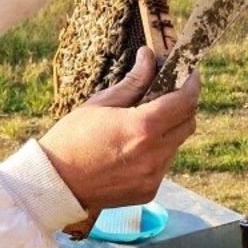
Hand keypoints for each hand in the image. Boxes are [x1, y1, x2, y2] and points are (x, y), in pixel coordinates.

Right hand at [39, 48, 199, 211]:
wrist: (56, 184)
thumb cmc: (72, 139)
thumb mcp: (101, 103)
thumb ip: (133, 82)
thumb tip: (149, 57)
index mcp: (143, 127)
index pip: (185, 101)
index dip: (191, 84)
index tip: (189, 74)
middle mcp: (154, 153)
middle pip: (189, 123)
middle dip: (183, 105)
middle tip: (169, 94)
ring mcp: (153, 175)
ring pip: (176, 144)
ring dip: (169, 130)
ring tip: (143, 124)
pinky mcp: (148, 190)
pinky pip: (163, 164)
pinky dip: (156, 152)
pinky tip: (133, 148)